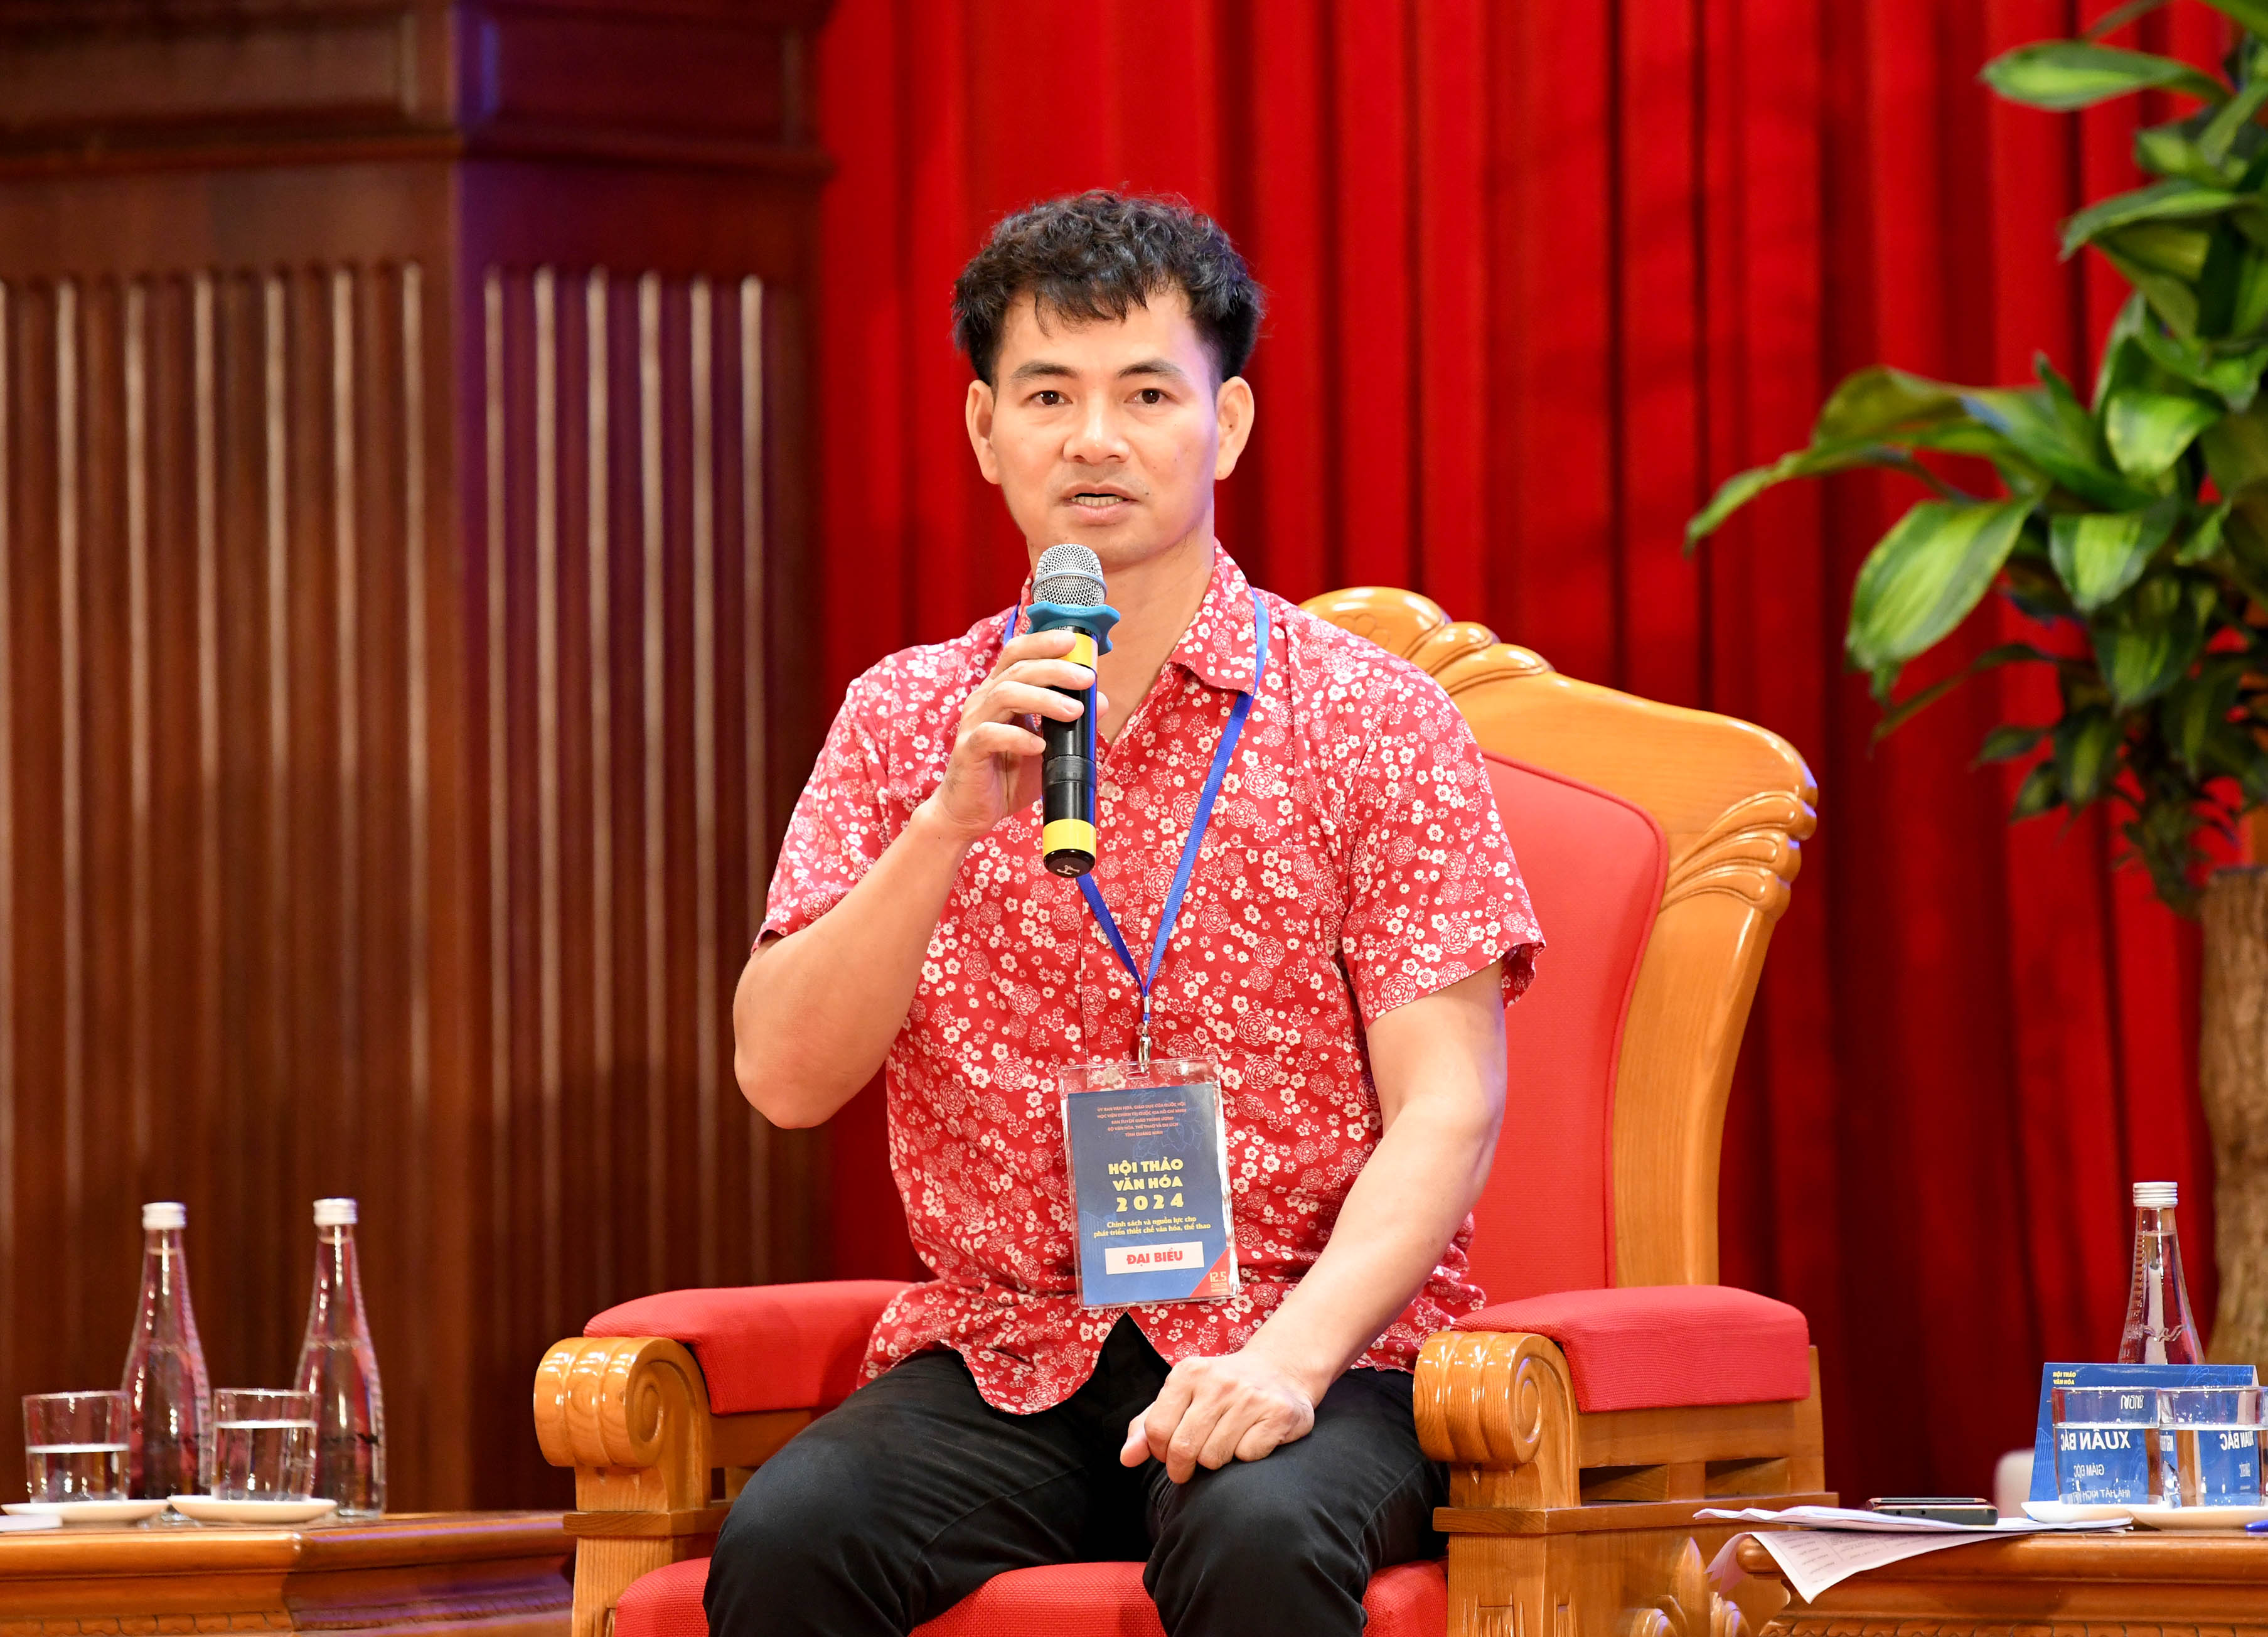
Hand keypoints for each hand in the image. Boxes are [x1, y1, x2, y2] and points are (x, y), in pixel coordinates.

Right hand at [919, 629, 1105, 845]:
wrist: (971, 812)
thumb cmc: (1006, 776)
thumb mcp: (1048, 747)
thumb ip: (1070, 723)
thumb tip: (1101, 701)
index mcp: (999, 692)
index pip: (1017, 653)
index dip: (1043, 642)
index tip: (1073, 642)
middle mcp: (983, 701)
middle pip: (1017, 668)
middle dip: (1055, 670)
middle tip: (1086, 679)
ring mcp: (974, 724)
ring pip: (1005, 695)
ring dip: (1044, 700)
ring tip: (1074, 712)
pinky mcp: (968, 750)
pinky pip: (991, 735)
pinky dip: (1018, 737)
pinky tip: (1039, 746)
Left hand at [1119, 1348, 1321, 1482]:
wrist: (1278, 1371)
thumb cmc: (1218, 1391)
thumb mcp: (1179, 1397)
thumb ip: (1147, 1426)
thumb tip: (1126, 1459)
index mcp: (1187, 1372)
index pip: (1156, 1430)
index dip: (1159, 1452)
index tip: (1170, 1452)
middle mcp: (1219, 1380)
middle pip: (1183, 1449)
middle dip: (1183, 1467)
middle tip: (1192, 1464)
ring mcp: (1250, 1396)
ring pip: (1214, 1458)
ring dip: (1216, 1461)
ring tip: (1224, 1443)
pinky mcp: (1278, 1413)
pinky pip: (1247, 1456)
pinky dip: (1245, 1457)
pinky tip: (1251, 1438)